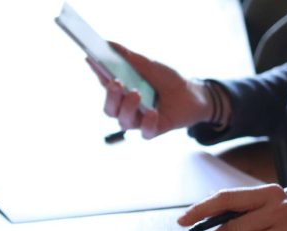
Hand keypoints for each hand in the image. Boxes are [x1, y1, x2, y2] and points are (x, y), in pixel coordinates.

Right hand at [84, 42, 212, 138]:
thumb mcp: (149, 65)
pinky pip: (146, 132)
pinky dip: (147, 122)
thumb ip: (129, 57)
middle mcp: (126, 109)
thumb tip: (109, 43)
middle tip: (116, 83)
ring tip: (136, 93)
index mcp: (121, 92)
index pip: (104, 83)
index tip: (92, 58)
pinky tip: (152, 112)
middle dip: (111, 96)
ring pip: (124, 121)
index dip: (97, 72)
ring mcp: (139, 120)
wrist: (193, 94)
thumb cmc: (166, 79)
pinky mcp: (155, 129)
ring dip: (128, 107)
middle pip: (110, 108)